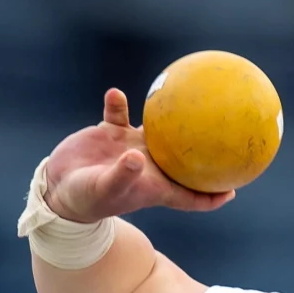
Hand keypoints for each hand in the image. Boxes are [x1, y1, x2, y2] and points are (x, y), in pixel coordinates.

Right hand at [41, 88, 234, 223]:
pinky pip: (120, 114)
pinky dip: (119, 105)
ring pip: (159, 128)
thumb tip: (134, 157)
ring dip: (170, 115)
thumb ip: (121, 175)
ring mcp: (131, 147)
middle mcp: (149, 165)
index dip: (214, 195)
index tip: (235, 188)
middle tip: (229, 133)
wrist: (59, 188)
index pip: (191, 196)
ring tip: (186, 94)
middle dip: (206, 150)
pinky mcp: (111, 133)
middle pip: (185, 158)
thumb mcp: (105, 189)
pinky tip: (116, 94)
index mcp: (156, 186)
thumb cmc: (86, 198)